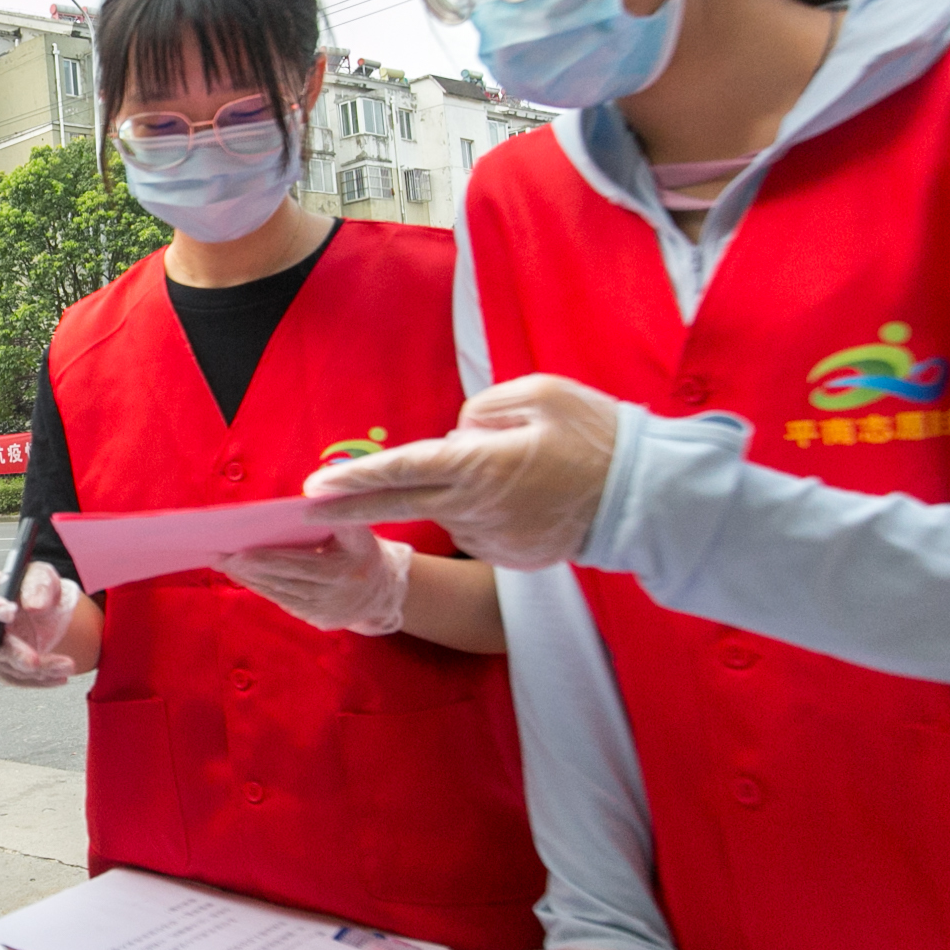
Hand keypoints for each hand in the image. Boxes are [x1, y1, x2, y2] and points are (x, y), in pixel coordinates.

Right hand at [0, 560, 82, 687]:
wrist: (47, 609)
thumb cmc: (37, 587)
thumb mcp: (42, 575)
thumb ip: (38, 585)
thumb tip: (34, 606)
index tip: (10, 612)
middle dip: (14, 653)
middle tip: (34, 661)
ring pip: (7, 664)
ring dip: (37, 670)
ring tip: (66, 666)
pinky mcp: (2, 665)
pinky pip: (15, 678)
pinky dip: (38, 680)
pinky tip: (58, 677)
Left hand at [219, 527, 412, 634]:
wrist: (383, 592)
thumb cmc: (363, 550)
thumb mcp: (359, 528)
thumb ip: (337, 509)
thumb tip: (315, 488)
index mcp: (345, 568)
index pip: (299, 564)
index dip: (267, 560)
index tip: (240, 553)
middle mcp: (336, 594)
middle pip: (283, 581)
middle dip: (248, 569)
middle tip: (219, 556)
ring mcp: (326, 612)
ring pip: (280, 594)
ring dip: (249, 580)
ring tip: (224, 564)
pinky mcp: (318, 621)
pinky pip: (285, 603)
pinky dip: (263, 589)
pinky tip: (244, 577)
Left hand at [303, 375, 620, 569]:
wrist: (643, 497)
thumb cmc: (594, 434)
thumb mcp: (540, 394)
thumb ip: (483, 409)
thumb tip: (456, 433)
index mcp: (478, 464)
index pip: (400, 471)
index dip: (354, 480)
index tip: (313, 488)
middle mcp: (474, 506)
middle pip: (399, 505)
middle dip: (348, 507)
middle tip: (306, 508)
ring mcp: (489, 536)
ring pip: (449, 508)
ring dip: (455, 491)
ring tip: (514, 470)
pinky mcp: (506, 555)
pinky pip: (477, 526)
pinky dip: (484, 510)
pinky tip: (523, 497)